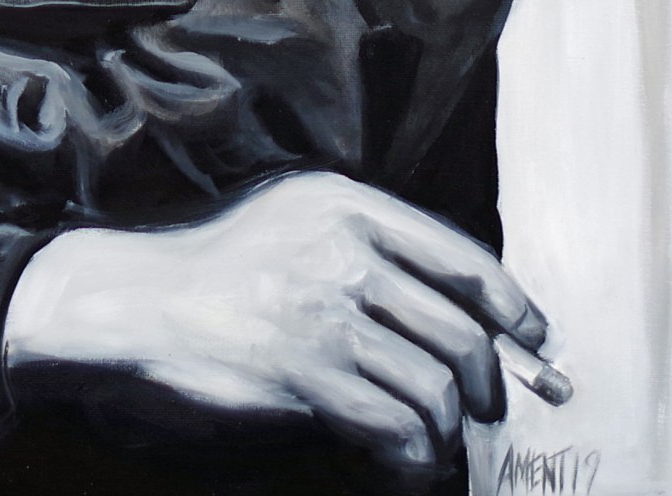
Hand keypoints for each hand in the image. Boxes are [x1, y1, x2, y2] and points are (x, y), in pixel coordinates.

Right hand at [3, 172, 549, 483]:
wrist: (134, 304)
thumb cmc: (221, 272)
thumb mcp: (296, 227)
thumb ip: (373, 255)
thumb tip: (476, 319)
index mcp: (346, 205)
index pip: (464, 260)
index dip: (514, 311)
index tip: (537, 348)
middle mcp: (342, 249)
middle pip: (461, 333)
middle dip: (488, 388)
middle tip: (484, 417)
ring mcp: (322, 309)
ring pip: (435, 390)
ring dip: (444, 435)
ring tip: (432, 451)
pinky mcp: (303, 369)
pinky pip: (395, 430)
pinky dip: (409, 461)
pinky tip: (396, 467)